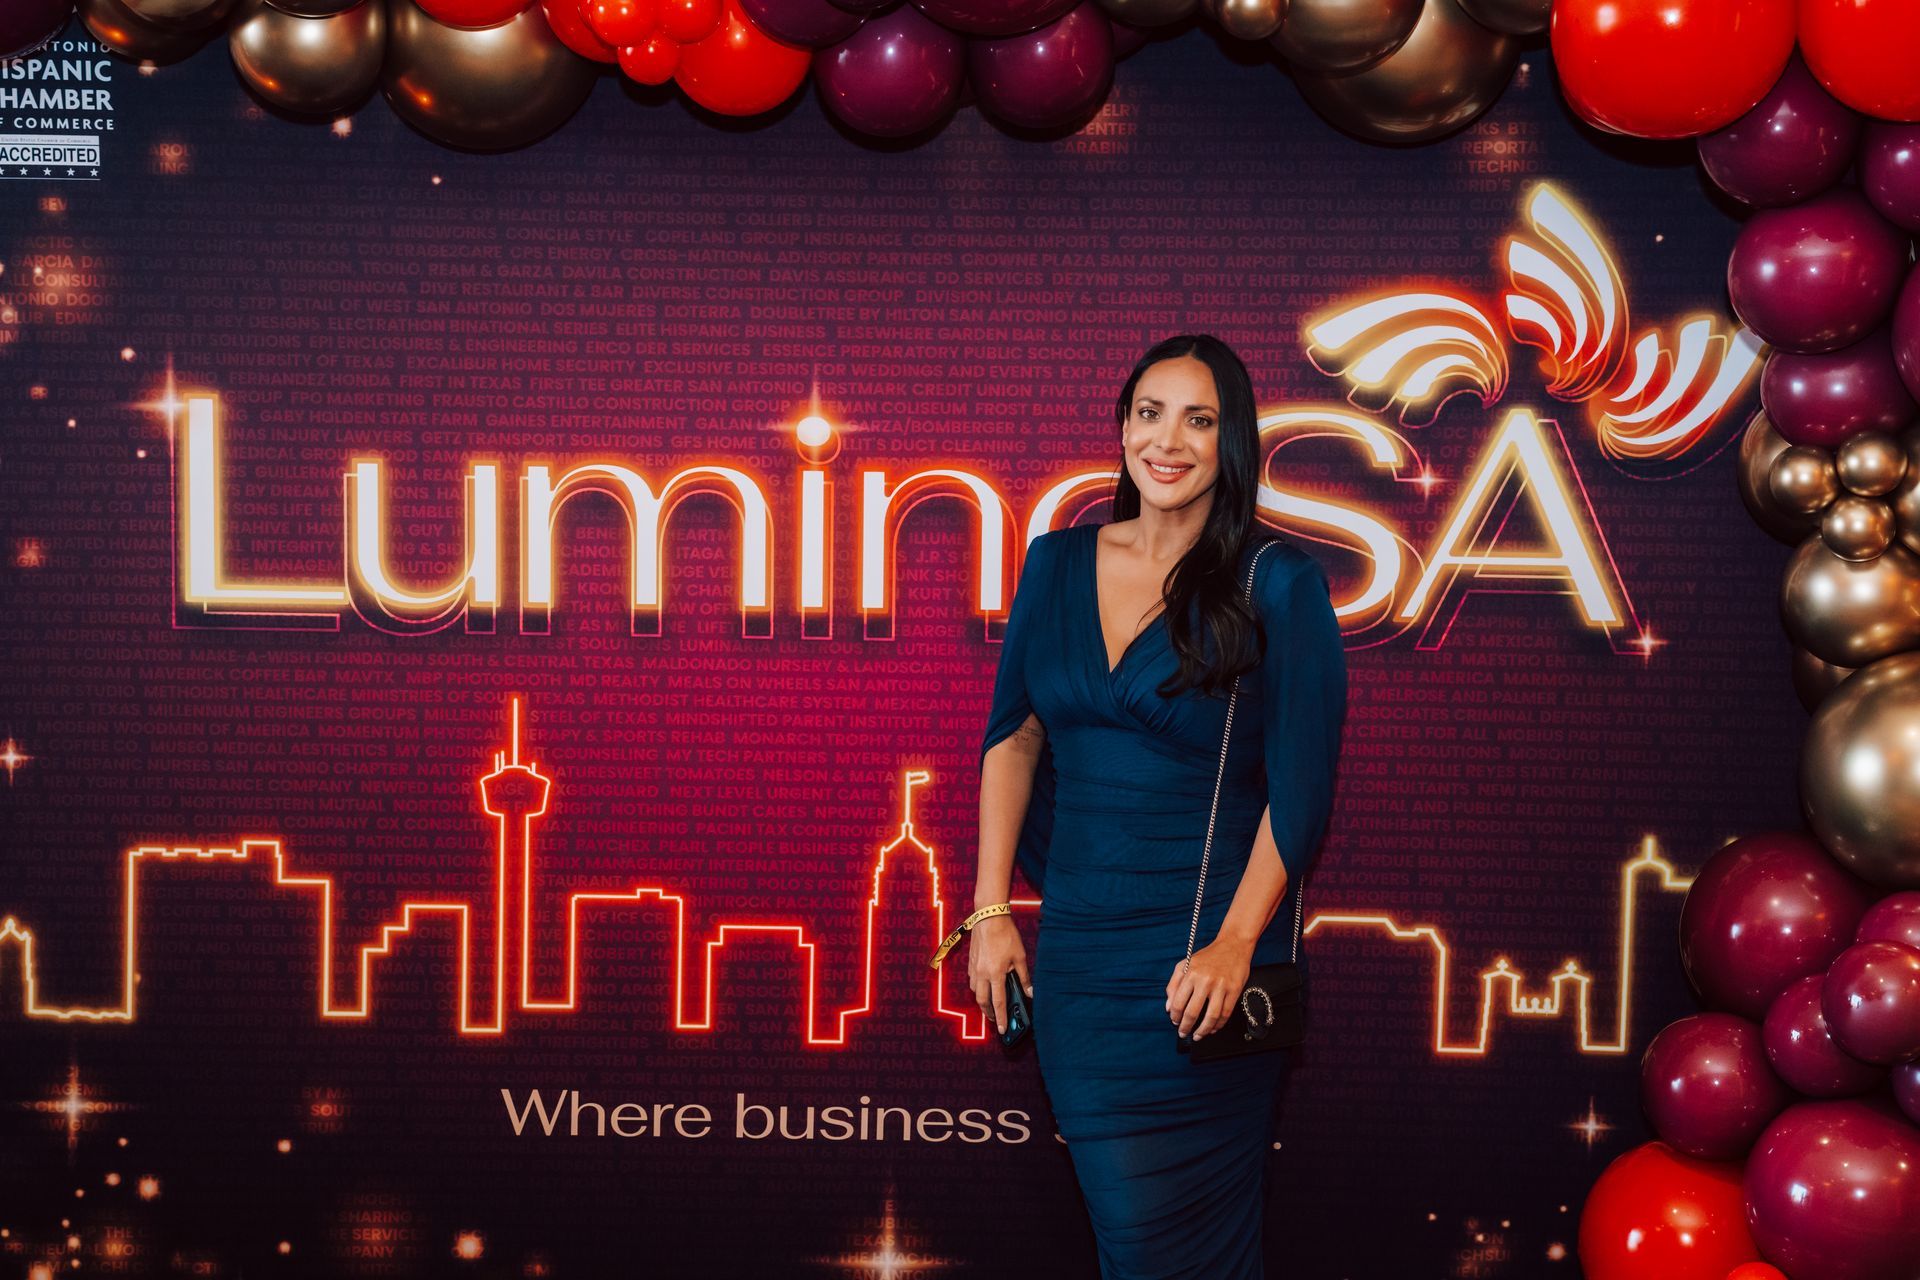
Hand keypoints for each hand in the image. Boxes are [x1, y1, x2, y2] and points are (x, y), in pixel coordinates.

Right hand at [966, 914, 1030, 1036]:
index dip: (1002, 1018)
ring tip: (990, 1003)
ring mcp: (974, 968)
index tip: (1003, 1030)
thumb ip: (1024, 977)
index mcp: (995, 974)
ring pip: (975, 991)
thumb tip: (1030, 992)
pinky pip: (972, 979)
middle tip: (996, 1019)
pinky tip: (985, 984)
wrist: (989, 917)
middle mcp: (982, 974)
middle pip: (982, 1001)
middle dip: (988, 1013)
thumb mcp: (1020, 957)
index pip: (998, 1002)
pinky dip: (978, 986)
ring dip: (982, 1000)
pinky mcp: (970, 961)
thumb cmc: (1006, 935)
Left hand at [1166, 936, 1251, 1040]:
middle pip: (1193, 1012)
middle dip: (1186, 1027)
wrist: (1233, 945)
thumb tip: (1168, 1008)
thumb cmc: (1208, 957)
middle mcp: (1205, 980)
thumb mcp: (1185, 965)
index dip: (1175, 1016)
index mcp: (1191, 974)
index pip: (1179, 1002)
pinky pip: (1226, 1013)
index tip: (1174, 1022)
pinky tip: (1213, 1028)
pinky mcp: (1234, 990)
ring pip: (1211, 1016)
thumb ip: (1173, 985)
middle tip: (1183, 1033)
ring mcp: (1221, 986)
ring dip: (1203, 1031)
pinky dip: (1218, 1025)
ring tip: (1198, 1036)